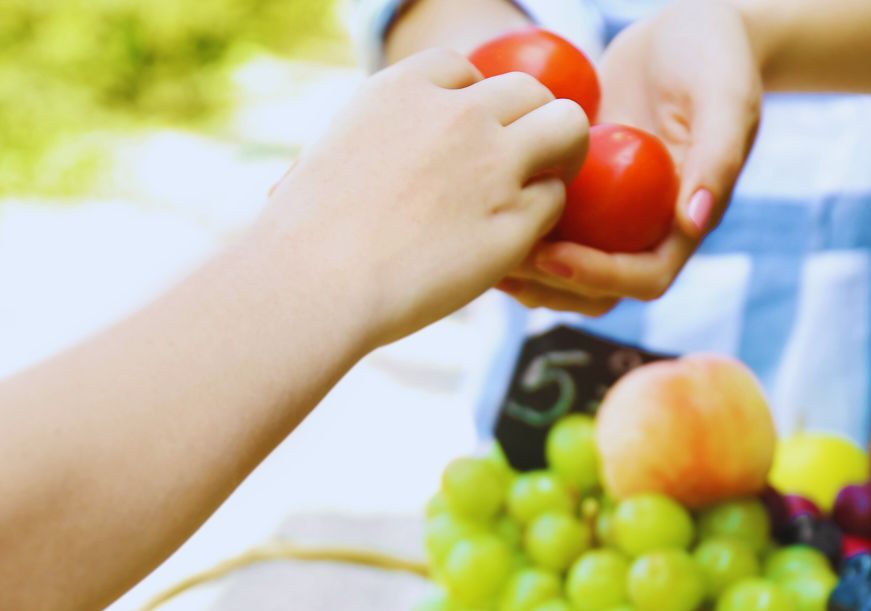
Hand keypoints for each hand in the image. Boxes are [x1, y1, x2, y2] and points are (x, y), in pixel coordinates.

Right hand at [260, 49, 588, 349]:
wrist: (314, 281)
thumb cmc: (303, 234)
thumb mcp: (328, 153)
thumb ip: (372, 139)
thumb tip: (375, 155)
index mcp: (406, 89)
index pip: (465, 69)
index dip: (472, 103)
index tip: (463, 136)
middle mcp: (458, 115)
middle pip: (529, 90)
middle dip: (530, 121)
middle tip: (521, 161)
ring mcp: (493, 165)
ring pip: (567, 128)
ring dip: (560, 156)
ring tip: (541, 188)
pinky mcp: (514, 221)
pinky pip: (554, 201)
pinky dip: (541, 218)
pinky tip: (515, 241)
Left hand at [498, 0, 761, 315]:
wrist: (688, 26)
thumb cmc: (714, 55)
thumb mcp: (724, 96)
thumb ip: (719, 155)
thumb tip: (692, 221)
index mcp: (684, 220)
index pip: (646, 278)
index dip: (599, 278)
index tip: (553, 256)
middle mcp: (645, 225)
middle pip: (598, 289)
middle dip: (551, 286)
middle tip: (504, 262)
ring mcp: (610, 210)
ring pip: (565, 265)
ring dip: (526, 270)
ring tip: (480, 249)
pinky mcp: (582, 185)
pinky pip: (545, 221)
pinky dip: (513, 223)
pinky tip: (477, 207)